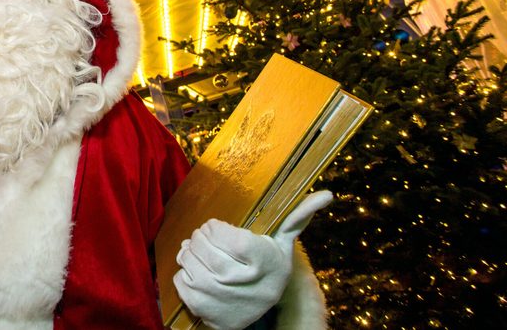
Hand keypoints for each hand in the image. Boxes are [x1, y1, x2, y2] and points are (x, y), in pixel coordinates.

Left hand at [172, 190, 332, 329]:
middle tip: (207, 241)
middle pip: (199, 243)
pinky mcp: (202, 308)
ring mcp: (219, 295)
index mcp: (259, 258)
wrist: (261, 312)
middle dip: (199, 238)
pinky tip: (200, 274)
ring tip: (203, 256)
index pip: (216, 229)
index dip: (215, 227)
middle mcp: (239, 278)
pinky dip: (184, 273)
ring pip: (186, 258)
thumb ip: (298, 216)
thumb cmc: (269, 268)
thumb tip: (327, 194)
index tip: (221, 231)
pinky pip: (179, 278)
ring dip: (189, 253)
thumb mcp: (284, 243)